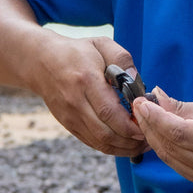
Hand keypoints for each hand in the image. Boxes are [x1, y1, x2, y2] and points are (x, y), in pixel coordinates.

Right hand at [31, 33, 146, 158]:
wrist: (41, 61)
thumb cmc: (77, 52)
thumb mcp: (101, 44)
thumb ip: (123, 59)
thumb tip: (137, 83)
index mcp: (85, 80)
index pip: (109, 112)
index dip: (131, 125)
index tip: (148, 124)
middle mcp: (75, 102)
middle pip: (106, 133)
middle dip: (132, 141)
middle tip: (151, 137)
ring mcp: (70, 117)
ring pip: (100, 142)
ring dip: (124, 148)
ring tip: (142, 144)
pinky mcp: (68, 125)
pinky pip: (93, 143)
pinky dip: (112, 148)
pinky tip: (127, 144)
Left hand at [131, 88, 192, 185]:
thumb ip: (182, 107)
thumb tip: (154, 98)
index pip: (177, 132)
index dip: (155, 117)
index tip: (141, 102)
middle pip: (169, 145)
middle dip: (149, 124)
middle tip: (138, 105)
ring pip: (167, 156)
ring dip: (152, 135)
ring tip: (144, 115)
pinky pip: (174, 163)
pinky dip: (162, 146)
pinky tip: (156, 131)